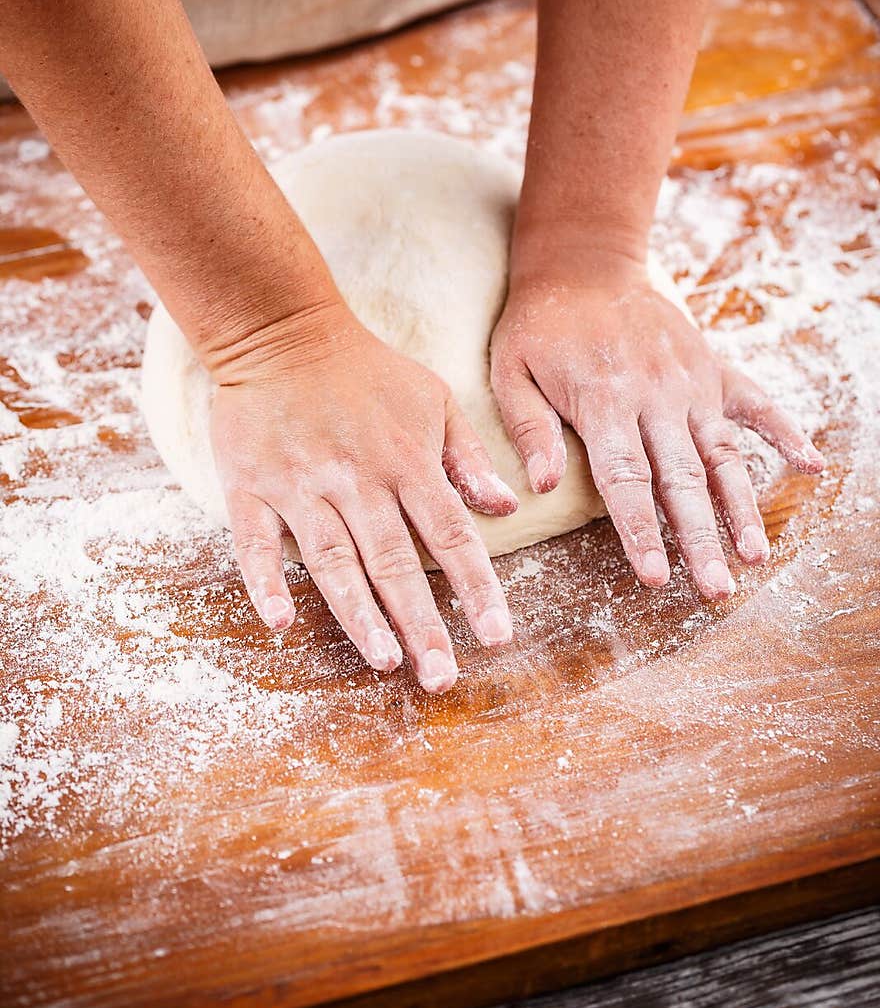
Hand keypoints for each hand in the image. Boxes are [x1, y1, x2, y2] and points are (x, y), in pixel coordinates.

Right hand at [210, 303, 516, 691]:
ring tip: (384, 660)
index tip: (498, 636)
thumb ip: (468, 458)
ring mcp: (300, 485)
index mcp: (407, 462)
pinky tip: (281, 623)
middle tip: (441, 678)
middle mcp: (357, 480)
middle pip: (395, 561)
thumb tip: (508, 509)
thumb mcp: (434, 399)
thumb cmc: (367, 371)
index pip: (452, 535)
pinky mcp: (250, 486)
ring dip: (358, 614)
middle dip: (422, 623)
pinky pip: (256, 543)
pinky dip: (267, 582)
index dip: (477, 588)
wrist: (281, 329)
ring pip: (333, 560)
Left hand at [490, 258, 823, 599]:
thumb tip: (541, 487)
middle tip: (715, 590)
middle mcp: (657, 395)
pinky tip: (812, 465)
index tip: (655, 578)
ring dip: (741, 507)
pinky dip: (787, 432)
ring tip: (755, 555)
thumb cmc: (541, 324)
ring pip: (723, 454)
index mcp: (604, 401)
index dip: (642, 532)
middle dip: (700, 539)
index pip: (626, 480)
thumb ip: (530, 429)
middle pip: (683, 480)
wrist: (584, 262)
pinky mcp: (713, 368)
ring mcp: (692, 382)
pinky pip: (757, 403)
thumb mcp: (512, 371)